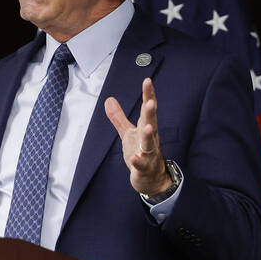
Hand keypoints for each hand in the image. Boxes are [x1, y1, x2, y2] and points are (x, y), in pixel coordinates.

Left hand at [104, 77, 172, 194]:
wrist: (151, 178)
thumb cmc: (141, 152)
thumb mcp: (127, 133)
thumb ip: (119, 117)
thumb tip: (109, 99)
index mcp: (146, 128)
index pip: (147, 110)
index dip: (148, 95)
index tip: (147, 81)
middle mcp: (150, 139)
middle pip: (151, 123)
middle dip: (151, 113)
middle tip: (150, 102)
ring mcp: (148, 154)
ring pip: (149, 144)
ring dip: (148, 136)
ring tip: (146, 127)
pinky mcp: (144, 168)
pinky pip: (142, 165)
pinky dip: (138, 162)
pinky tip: (134, 158)